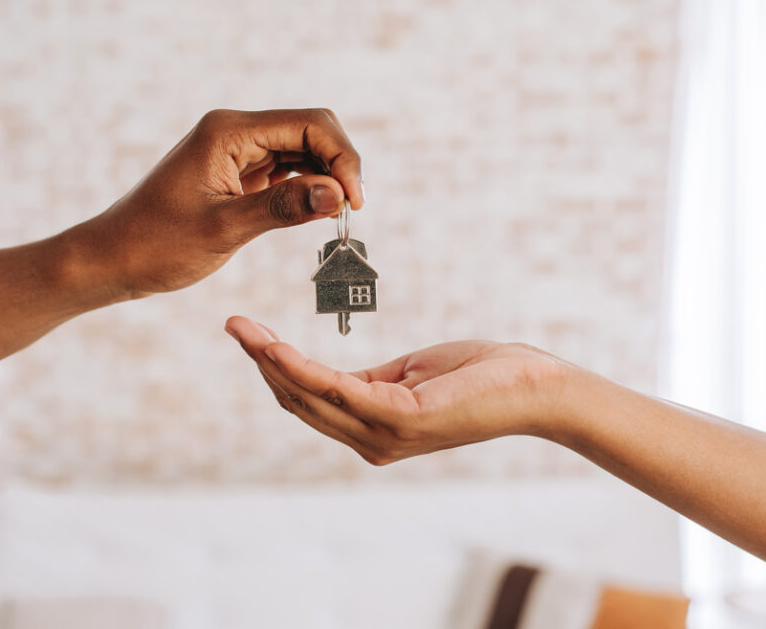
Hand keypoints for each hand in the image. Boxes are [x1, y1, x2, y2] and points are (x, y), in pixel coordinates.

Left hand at [64, 109, 363, 302]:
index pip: (309, 123)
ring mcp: (235, 151)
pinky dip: (305, 187)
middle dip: (338, 165)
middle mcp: (234, 131)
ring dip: (324, 177)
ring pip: (301, 150)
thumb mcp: (224, 229)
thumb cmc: (156, 245)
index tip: (354, 203)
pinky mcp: (235, 173)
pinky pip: (284, 169)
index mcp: (228, 131)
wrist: (112, 260)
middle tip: (350, 211)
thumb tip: (336, 194)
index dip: (342, 158)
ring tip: (336, 216)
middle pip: (310, 130)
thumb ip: (283, 208)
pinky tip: (313, 212)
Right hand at [224, 316, 570, 464]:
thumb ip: (371, 380)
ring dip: (269, 360)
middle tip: (232, 324)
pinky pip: (334, 388)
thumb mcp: (412, 375)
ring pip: (308, 395)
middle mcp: (371, 441)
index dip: (273, 370)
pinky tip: (274, 346)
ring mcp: (383, 434)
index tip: (247, 334)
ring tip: (241, 328)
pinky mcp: (398, 418)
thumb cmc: (481, 376)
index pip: (308, 402)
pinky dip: (299, 367)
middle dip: (261, 361)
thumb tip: (332, 376)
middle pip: (298, 401)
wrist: (533, 387)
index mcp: (373, 430)